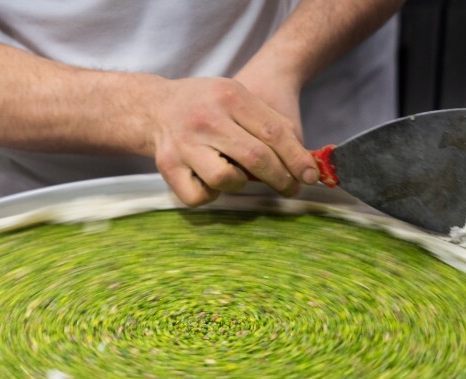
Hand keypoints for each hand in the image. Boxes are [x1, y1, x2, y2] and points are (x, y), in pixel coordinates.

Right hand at [149, 77, 319, 206]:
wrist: (155, 107)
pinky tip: (211, 181)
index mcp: (229, 96)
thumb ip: (269, 122)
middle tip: (290, 188)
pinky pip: (200, 196)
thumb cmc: (207, 105)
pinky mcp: (168, 166)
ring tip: (238, 174)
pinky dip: (211, 194)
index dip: (296, 159)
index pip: (274, 132)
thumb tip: (302, 160)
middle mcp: (206, 118)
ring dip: (240, 183)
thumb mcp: (238, 97)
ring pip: (227, 179)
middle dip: (280, 178)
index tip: (310, 176)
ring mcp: (184, 143)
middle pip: (256, 158)